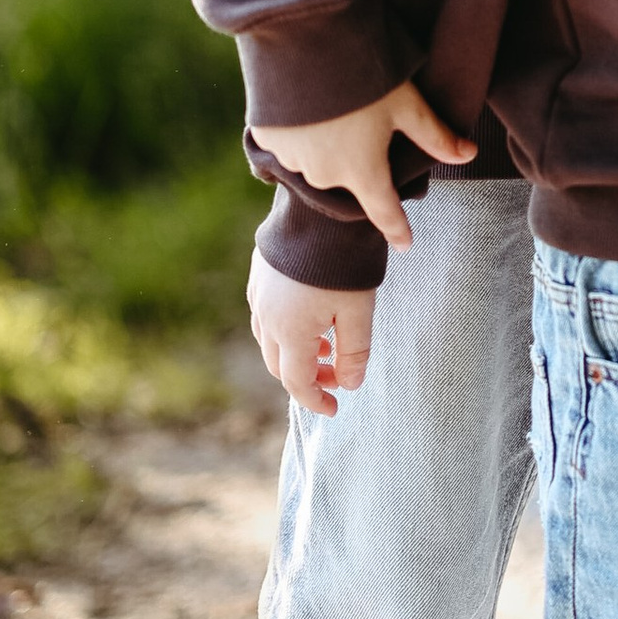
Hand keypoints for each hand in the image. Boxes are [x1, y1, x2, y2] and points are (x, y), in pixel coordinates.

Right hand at [247, 255, 379, 414]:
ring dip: (296, 354)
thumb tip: (350, 384)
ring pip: (269, 341)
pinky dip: (284, 330)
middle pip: (280, 365)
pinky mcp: (259, 275)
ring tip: (326, 348)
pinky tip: (309, 319)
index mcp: (290, 332)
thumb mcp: (358, 311)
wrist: (320, 210)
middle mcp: (267, 317)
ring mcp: (259, 295)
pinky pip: (265, 315)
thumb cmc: (343, 263)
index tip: (335, 408)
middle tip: (335, 377)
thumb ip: (354, 352)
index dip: (316, 400)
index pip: (297, 382)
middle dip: (307, 378)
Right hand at [254, 81, 474, 245]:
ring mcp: (292, 160)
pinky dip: (301, 132)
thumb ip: (435, 134)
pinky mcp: (267, 141)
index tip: (405, 244)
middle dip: (358, 160)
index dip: (397, 228)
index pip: (384, 211)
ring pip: (318, 162)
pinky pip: (290, 144)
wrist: (304, 43)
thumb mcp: (407, 104)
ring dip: (327, 145)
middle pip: (349, 178)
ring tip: (336, 107)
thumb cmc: (364, 77)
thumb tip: (469, 154)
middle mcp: (324, 175)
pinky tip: (308, 105)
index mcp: (362, 172)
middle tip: (364, 123)